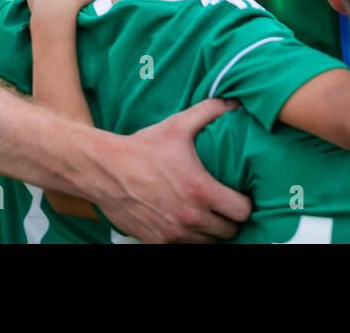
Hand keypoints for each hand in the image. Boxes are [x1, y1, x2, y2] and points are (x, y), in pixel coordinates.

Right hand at [92, 99, 252, 242]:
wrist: (105, 170)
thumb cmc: (143, 148)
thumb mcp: (178, 125)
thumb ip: (210, 111)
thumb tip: (233, 102)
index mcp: (200, 191)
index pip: (241, 212)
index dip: (244, 205)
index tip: (239, 196)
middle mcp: (189, 217)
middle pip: (228, 232)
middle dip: (229, 219)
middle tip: (224, 206)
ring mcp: (172, 234)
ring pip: (207, 243)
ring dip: (209, 231)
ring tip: (207, 214)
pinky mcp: (155, 242)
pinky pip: (183, 248)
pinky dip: (188, 238)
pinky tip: (186, 222)